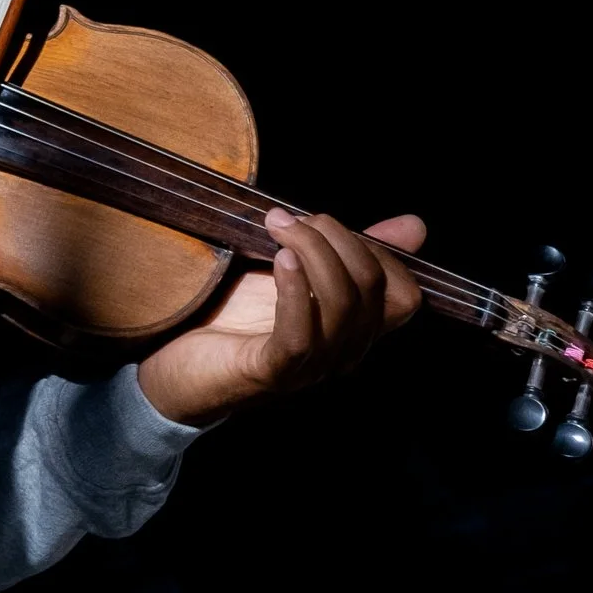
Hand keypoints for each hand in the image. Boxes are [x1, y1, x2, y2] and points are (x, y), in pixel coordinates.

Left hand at [136, 211, 426, 430]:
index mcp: (355, 330)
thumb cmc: (236, 317)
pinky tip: (281, 260)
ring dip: (314, 253)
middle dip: (338, 239)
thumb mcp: (299, 271)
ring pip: (342, 307)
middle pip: (371, 290)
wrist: (176, 366)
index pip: (403, 294)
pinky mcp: (272, 374)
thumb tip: (416, 227)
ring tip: (279, 227)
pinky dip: (295, 290)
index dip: (378, 252)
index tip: (327, 224)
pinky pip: (301, 335)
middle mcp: (342, 353)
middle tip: (294, 218)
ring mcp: (310, 368)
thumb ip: (350, 251)